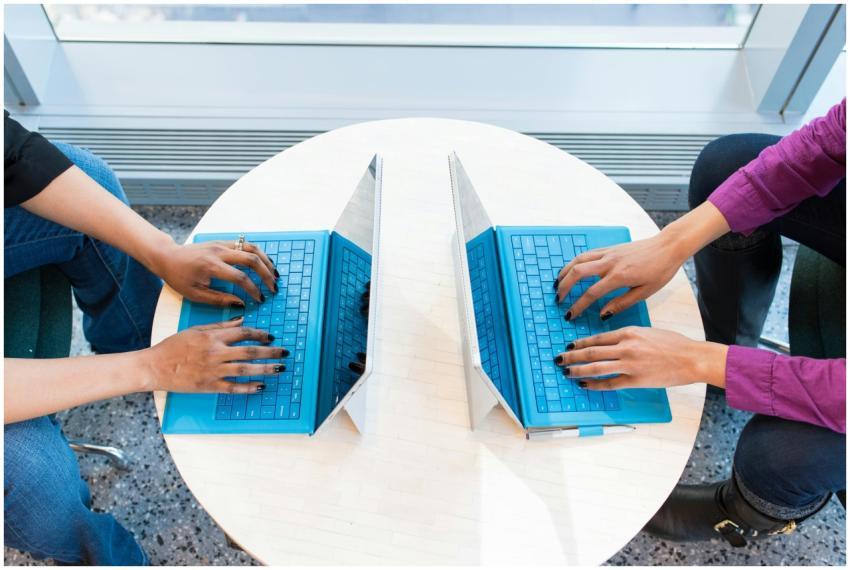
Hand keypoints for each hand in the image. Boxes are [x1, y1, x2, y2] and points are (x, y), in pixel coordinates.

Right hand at [140, 317, 288, 392]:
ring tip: (280, 368)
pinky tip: (262, 387)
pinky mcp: (209, 386)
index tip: (271, 336)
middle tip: (285, 352)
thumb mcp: (197, 329)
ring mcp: (213, 371)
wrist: (155, 366)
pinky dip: (249, 388)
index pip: (243, 332)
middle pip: (249, 351)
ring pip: (246, 369)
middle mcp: (216, 353)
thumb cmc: (174, 346)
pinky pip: (233, 388)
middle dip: (270, 351)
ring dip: (265, 369)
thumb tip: (242, 320)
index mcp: (212, 337)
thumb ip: (221, 325)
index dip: (260, 334)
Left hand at [153, 239, 278, 305]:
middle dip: (266, 274)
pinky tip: (265, 264)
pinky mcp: (223, 242)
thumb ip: (219, 299)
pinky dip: (259, 254)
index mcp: (211, 266)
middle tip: (274, 287)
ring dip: (267, 261)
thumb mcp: (194, 294)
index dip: (253, 290)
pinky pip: (246, 245)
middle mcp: (219, 252)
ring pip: (252, 248)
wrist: (168, 257)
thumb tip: (241, 303)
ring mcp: (222, 244)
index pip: (240, 277)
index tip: (260, 299)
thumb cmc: (179, 277)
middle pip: (251, 259)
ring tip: (275, 274)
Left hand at [553, 326, 727, 389]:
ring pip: (595, 367)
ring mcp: (629, 364)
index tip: (569, 345)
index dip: (580, 343)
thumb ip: (629, 336)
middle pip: (591, 351)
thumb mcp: (648, 332)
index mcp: (629, 332)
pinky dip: (594, 385)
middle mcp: (625, 347)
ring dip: (577, 370)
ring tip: (566, 372)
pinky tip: (584, 385)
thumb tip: (613, 342)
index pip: (597, 338)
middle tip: (559, 359)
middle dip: (572, 356)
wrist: (691, 358)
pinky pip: (609, 383)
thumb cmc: (674, 344)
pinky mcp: (635, 380)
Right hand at [554, 202, 730, 320]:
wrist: (668, 247)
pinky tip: (571, 270)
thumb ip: (621, 303)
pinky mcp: (609, 248)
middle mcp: (610, 262)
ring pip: (578, 260)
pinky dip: (574, 262)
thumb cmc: (660, 270)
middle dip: (564, 287)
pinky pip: (586, 254)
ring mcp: (608, 253)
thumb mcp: (645, 292)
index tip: (570, 315)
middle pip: (577, 273)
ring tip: (557, 284)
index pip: (591, 293)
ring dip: (565, 272)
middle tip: (558, 299)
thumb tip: (602, 314)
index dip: (578, 306)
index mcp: (619, 276)